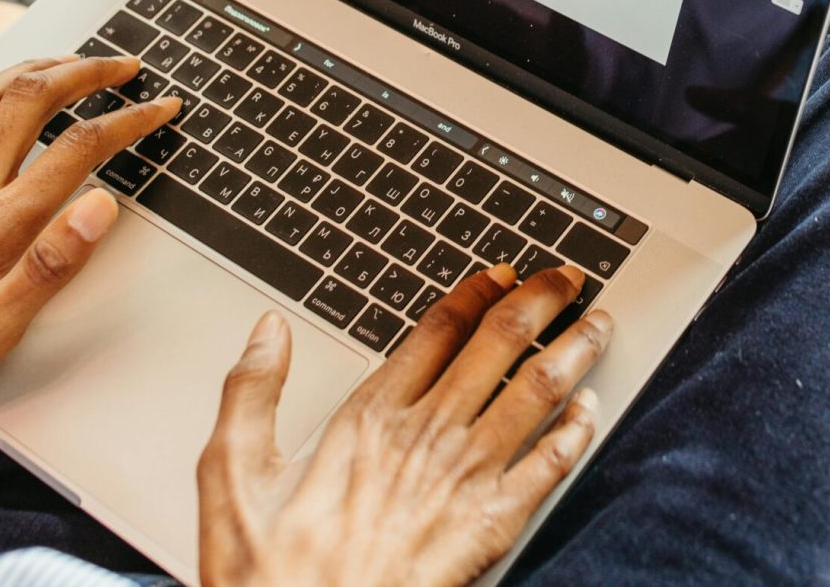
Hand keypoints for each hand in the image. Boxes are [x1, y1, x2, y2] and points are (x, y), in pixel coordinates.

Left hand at [0, 54, 180, 380]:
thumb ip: (51, 266)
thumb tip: (103, 204)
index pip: (80, 145)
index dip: (130, 119)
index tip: (161, 108)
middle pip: (32, 99)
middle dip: (87, 72)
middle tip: (125, 66)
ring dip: (38, 68)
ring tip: (74, 61)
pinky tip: (6, 91)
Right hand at [199, 264, 610, 586]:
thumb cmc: (268, 578)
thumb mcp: (231, 477)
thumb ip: (250, 393)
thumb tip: (267, 329)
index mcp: (371, 416)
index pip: (439, 329)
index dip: (478, 291)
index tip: (503, 272)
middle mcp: (428, 435)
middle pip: (499, 344)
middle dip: (542, 301)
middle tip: (568, 277)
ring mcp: (465, 480)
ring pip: (536, 393)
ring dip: (573, 351)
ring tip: (599, 323)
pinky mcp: (491, 528)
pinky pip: (549, 467)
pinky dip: (577, 432)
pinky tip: (592, 410)